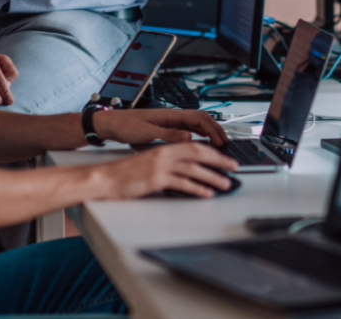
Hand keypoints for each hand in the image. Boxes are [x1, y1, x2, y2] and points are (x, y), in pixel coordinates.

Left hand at [95, 108, 229, 146]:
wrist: (112, 124)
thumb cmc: (126, 126)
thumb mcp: (147, 133)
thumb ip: (169, 135)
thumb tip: (188, 137)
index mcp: (171, 115)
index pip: (200, 119)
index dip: (213, 130)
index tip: (221, 142)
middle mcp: (173, 116)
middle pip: (202, 119)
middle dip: (216, 130)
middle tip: (225, 144)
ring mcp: (171, 121)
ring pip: (197, 124)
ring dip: (209, 132)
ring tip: (217, 144)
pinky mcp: (167, 127)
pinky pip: (189, 128)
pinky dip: (199, 134)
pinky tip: (201, 142)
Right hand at [106, 142, 239, 198]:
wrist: (107, 178)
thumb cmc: (127, 173)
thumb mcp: (151, 162)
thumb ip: (170, 163)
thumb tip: (189, 170)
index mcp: (166, 148)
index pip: (195, 146)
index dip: (213, 151)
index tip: (225, 157)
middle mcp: (165, 154)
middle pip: (199, 153)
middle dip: (219, 160)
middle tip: (234, 167)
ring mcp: (161, 166)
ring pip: (194, 169)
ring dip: (212, 177)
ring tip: (225, 184)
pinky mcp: (156, 179)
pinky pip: (182, 183)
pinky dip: (197, 188)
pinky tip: (206, 193)